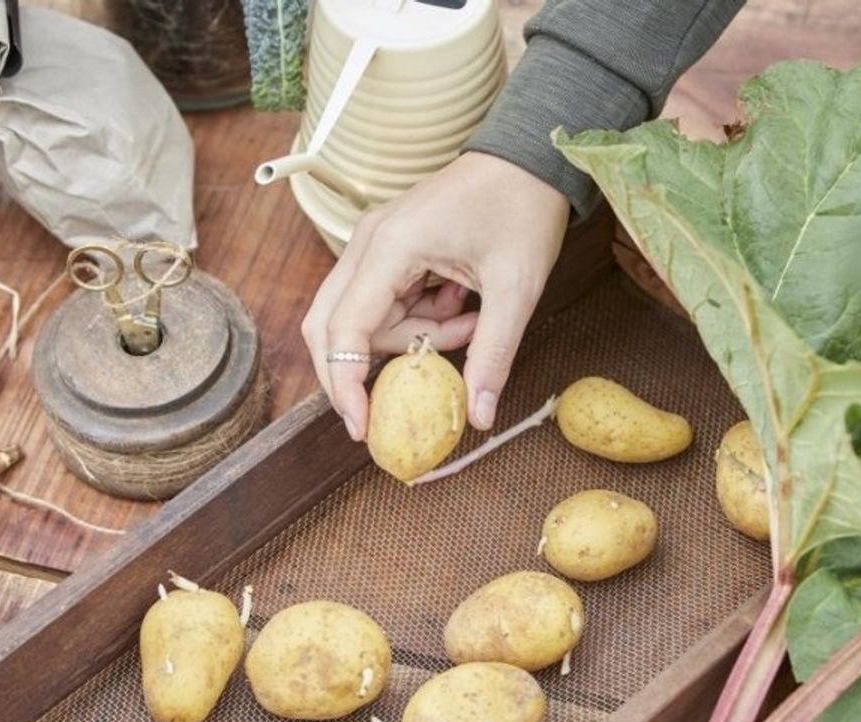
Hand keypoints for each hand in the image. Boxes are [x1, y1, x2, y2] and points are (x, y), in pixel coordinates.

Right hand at [301, 152, 569, 439]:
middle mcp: (368, 245)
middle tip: (381, 412)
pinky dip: (420, 323)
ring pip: (364, 322)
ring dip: (412, 341)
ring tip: (469, 323)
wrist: (529, 157)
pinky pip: (386, 307)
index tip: (359, 427)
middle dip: (354, 372)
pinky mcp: (389, 253)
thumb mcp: (517, 288)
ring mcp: (374, 247)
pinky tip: (460, 307)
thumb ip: (493, 354)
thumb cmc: (522, 208)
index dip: (345, 384)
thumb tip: (478, 417)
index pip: (344, 329)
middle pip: (331, 327)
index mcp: (390, 246)